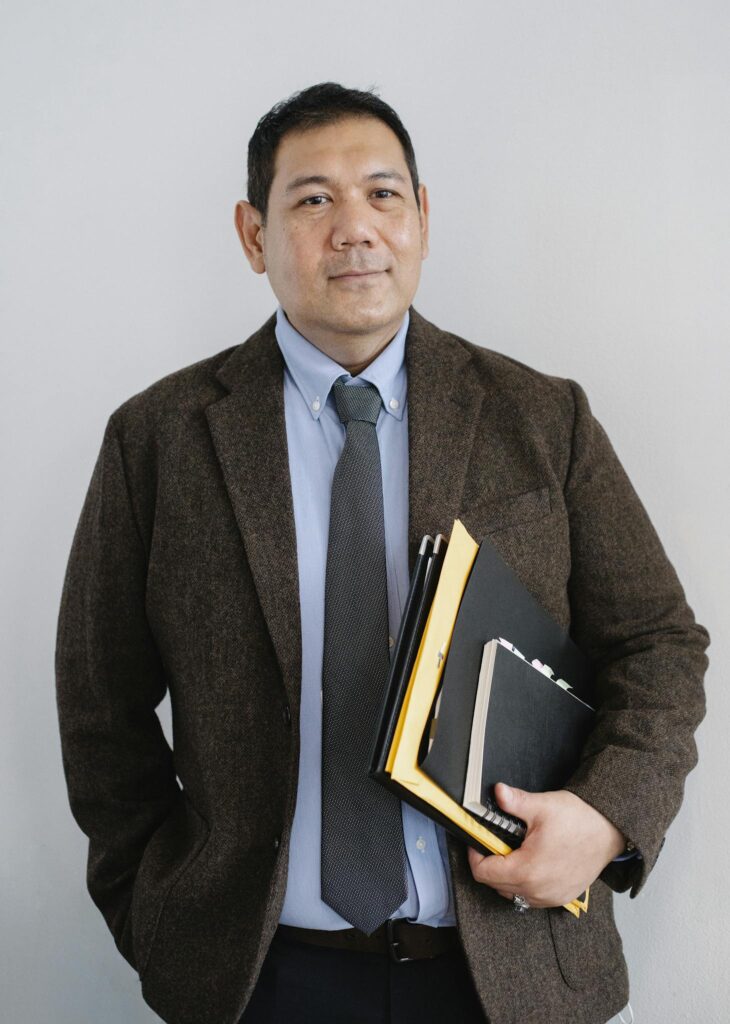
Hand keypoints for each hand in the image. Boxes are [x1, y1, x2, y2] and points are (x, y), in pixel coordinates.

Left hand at [467, 782, 625, 907]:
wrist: (609, 831)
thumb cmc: (579, 820)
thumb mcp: (542, 806)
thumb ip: (515, 801)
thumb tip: (497, 792)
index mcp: (527, 870)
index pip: (483, 873)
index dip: (476, 855)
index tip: (480, 840)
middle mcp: (537, 891)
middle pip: (495, 885)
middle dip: (491, 863)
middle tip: (499, 842)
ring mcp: (549, 898)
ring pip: (511, 893)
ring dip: (506, 875)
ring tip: (516, 851)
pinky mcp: (560, 898)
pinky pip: (529, 898)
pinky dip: (523, 884)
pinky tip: (530, 864)